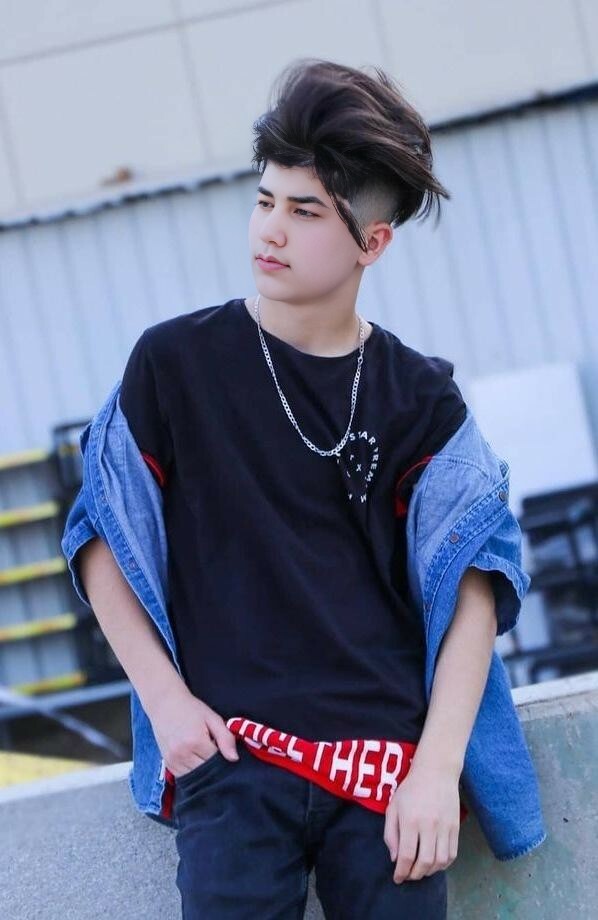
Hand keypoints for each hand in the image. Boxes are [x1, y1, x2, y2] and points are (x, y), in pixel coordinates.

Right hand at [148, 683, 238, 777]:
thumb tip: (234, 759)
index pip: (217, 761)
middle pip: (206, 772)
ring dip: (203, 771)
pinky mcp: (168, 765)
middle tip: (214, 750)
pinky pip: (184, 777)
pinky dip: (193, 772)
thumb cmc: (191, 709)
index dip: (224, 757)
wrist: (165, 704)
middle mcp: (182, 754)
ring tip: (204, 753)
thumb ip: (225, 738)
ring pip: (196, 778)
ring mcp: (173, 761)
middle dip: (214, 765)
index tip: (222, 748)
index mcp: (195, 742)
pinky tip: (195, 759)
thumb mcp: (212, 718)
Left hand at [383, 761, 459, 883]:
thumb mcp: (393, 807)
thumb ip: (391, 834)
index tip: (397, 879)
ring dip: (430, 872)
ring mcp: (445, 827)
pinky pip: (452, 854)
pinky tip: (435, 863)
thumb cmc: (411, 789)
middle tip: (408, 875)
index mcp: (411, 820)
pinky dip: (443, 864)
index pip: (407, 856)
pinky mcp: (456, 827)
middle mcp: (429, 825)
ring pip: (440, 861)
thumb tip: (395, 858)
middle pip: (425, 862)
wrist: (436, 772)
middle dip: (415, 875)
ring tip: (421, 870)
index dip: (401, 872)